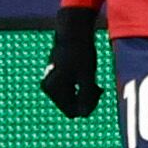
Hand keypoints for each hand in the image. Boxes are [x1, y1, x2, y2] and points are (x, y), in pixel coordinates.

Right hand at [39, 5, 104, 119]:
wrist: (74, 32)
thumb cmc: (81, 53)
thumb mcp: (87, 75)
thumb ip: (86, 96)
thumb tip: (83, 115)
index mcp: (53, 89)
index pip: (72, 112)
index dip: (87, 107)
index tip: (98, 92)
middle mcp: (49, 88)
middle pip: (71, 107)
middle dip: (86, 99)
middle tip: (98, 87)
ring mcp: (52, 84)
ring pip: (72, 99)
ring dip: (85, 93)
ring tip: (95, 82)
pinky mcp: (57, 79)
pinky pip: (70, 91)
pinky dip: (81, 88)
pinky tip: (90, 79)